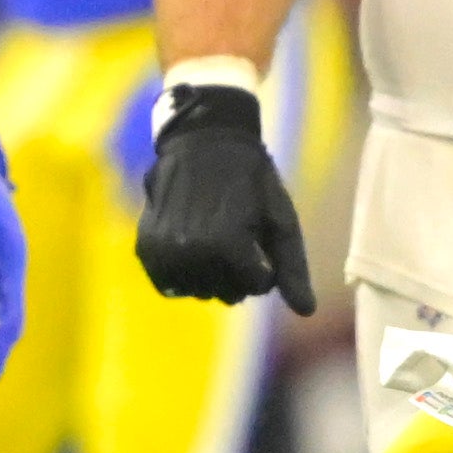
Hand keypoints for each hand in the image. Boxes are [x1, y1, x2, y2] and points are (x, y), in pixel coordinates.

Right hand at [137, 81, 311, 310]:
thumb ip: (293, 267)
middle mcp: (192, 251)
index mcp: (228, 244)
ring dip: (211, 274)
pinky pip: (169, 284)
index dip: (266, 263)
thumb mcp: (280, 217)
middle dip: (239, 271)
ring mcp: (165, 251)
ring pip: (198, 292)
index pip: (258, 286)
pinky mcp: (146, 248)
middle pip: (228, 294)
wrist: (202, 141)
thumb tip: (306, 311)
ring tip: (214, 236)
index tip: (260, 233)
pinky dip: (183, 273)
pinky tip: (192, 248)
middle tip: (236, 233)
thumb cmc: (251, 179)